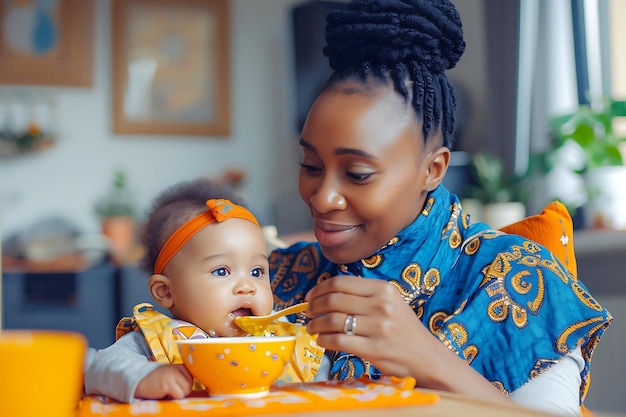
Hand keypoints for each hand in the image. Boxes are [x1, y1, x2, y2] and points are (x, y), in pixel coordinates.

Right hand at [135, 364, 192, 399]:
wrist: (139, 380)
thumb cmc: (157, 380)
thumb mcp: (172, 374)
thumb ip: (182, 378)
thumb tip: (195, 387)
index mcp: (180, 365)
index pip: (193, 379)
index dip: (185, 386)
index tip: (176, 386)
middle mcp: (177, 368)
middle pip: (190, 386)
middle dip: (182, 391)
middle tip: (170, 389)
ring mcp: (172, 375)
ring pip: (186, 391)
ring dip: (178, 395)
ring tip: (167, 390)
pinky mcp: (167, 384)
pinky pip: (179, 395)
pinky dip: (173, 397)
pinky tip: (164, 393)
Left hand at [305, 275, 435, 377]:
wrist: (426, 357)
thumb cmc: (403, 329)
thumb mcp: (390, 303)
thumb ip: (363, 295)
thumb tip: (326, 293)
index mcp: (383, 289)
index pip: (341, 283)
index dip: (319, 289)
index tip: (310, 297)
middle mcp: (381, 305)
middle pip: (333, 300)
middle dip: (314, 306)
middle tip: (308, 313)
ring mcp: (378, 327)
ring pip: (332, 320)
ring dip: (315, 324)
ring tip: (312, 328)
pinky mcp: (374, 349)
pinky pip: (338, 341)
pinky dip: (324, 340)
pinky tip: (322, 341)